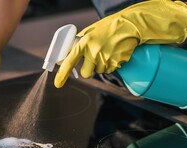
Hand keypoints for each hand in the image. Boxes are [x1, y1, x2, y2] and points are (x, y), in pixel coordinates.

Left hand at [54, 0, 186, 87]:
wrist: (129, 25)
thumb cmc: (106, 28)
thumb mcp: (88, 33)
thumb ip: (77, 45)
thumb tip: (65, 58)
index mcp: (84, 42)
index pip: (69, 62)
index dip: (62, 74)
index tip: (57, 83)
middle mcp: (93, 51)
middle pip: (86, 74)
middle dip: (89, 70)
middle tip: (93, 59)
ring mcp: (106, 58)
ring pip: (99, 72)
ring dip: (101, 65)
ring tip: (107, 50)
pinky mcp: (116, 62)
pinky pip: (110, 70)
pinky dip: (111, 64)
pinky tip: (114, 53)